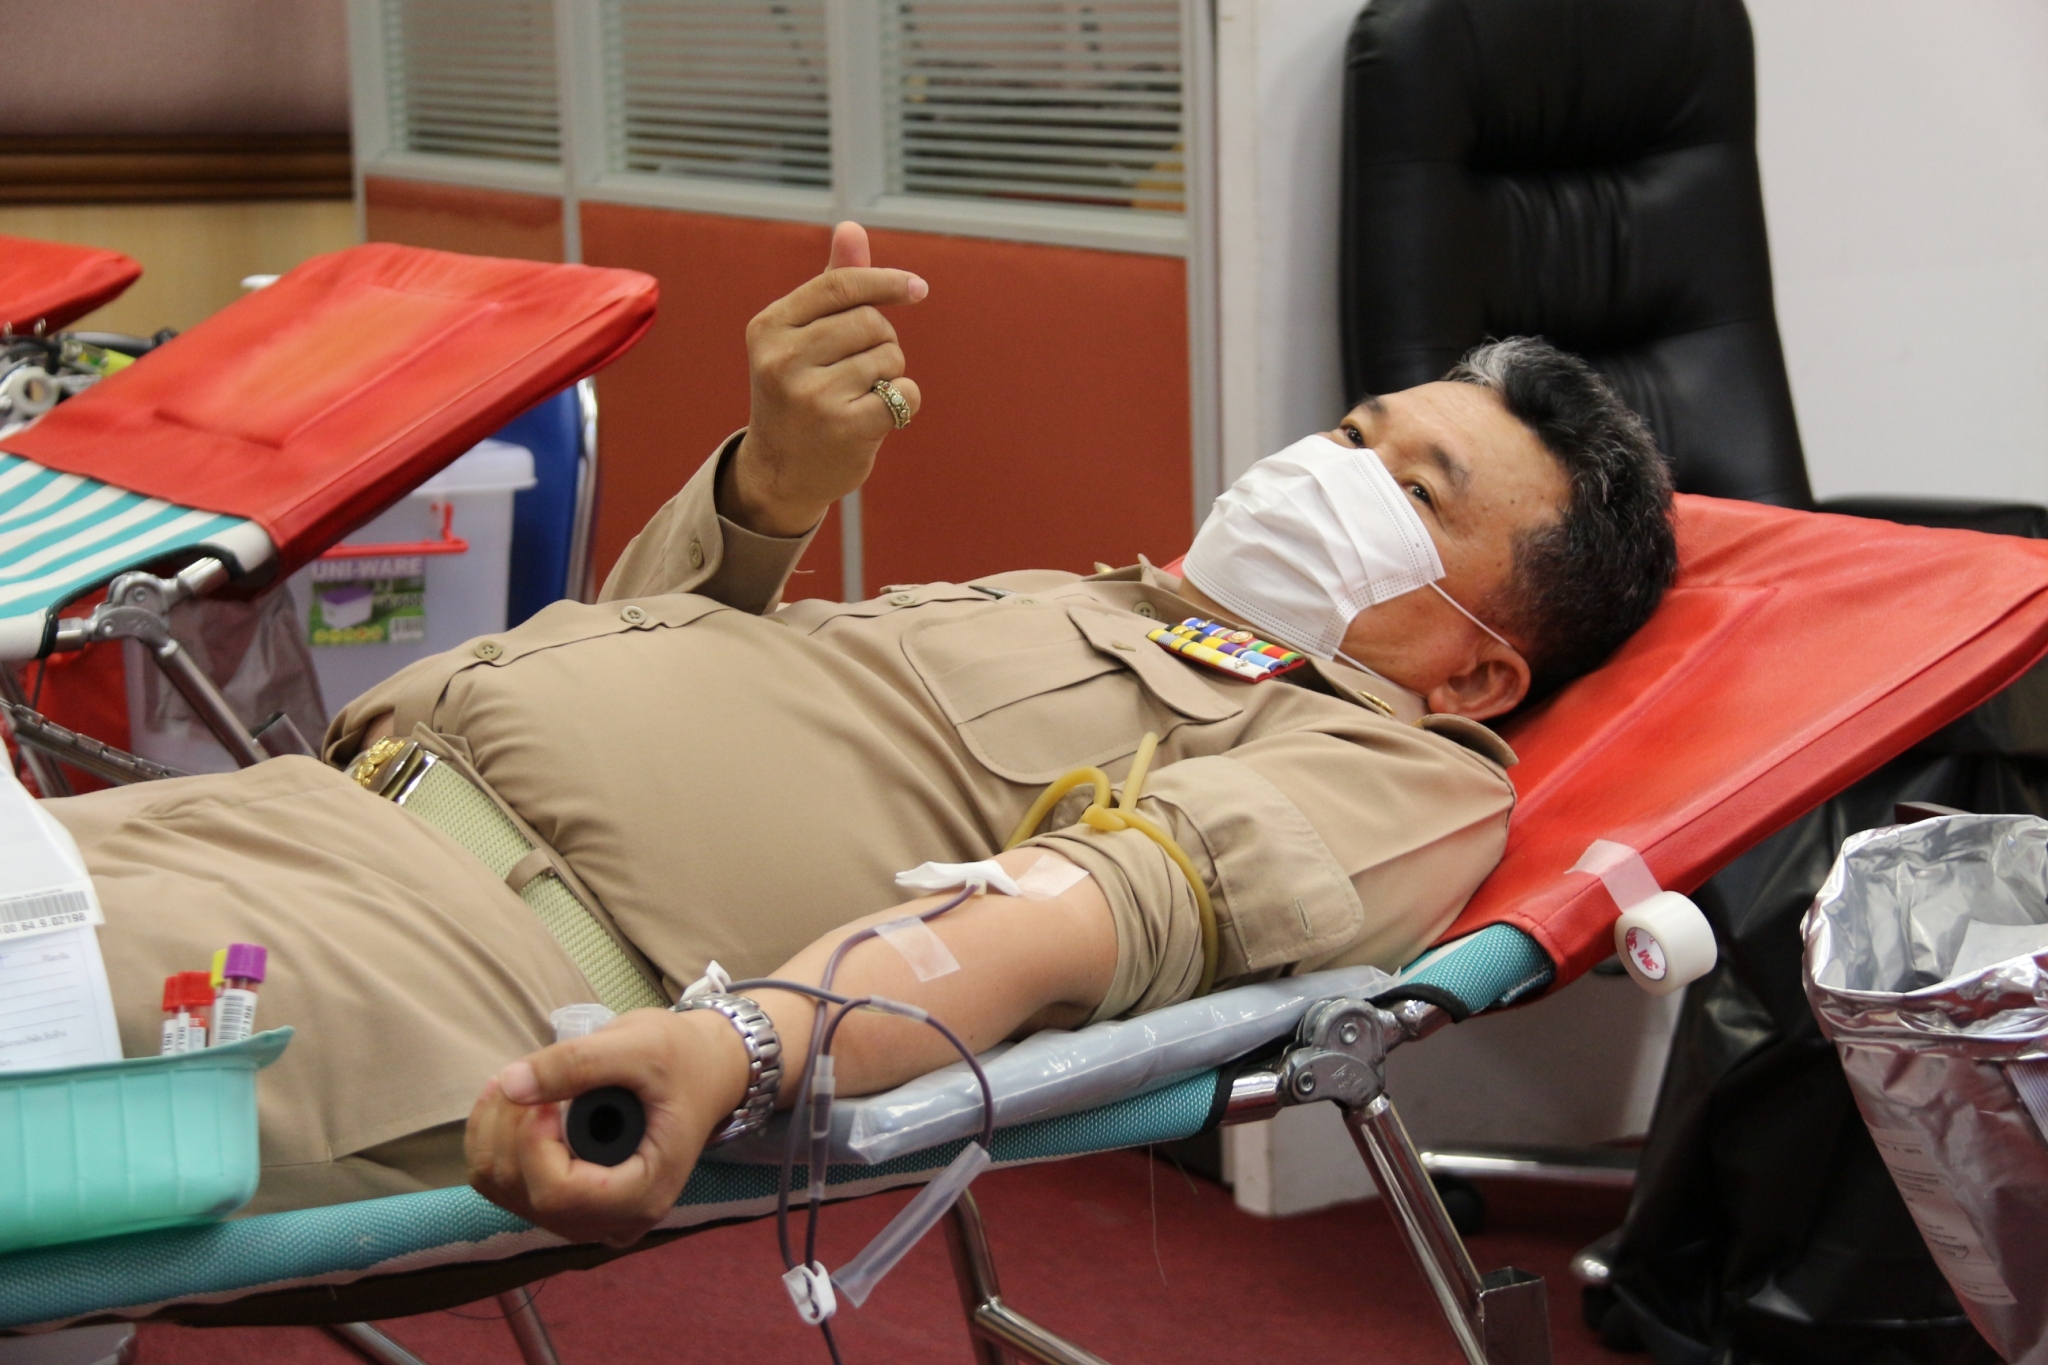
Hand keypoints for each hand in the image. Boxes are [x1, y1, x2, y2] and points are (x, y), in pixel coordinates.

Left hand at [465, 1007, 746, 1246]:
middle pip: (526, 1194)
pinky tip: (510, 1100)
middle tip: (530, 1074)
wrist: (704, 1072)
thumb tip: (510, 1084)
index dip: (534, 1144)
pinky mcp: (567, 1203)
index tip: (545, 1096)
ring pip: (504, 1190)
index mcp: (645, 1194)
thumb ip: (578, 1062)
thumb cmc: (683, 1059)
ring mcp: (587, 1218)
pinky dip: (492, 1139)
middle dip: (510, 1130)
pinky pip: (502, 1184)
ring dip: (494, 1131)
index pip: (560, 1194)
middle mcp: (614, 1221)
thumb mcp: (641, 1046)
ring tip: (518, 1081)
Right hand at [723, 222, 926, 536]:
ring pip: (889, 358)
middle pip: (871, 322)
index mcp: (769, 326)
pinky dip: (904, 402)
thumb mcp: (802, 337)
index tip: (917, 289)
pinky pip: (904, 394)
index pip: (840, 286)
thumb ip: (831, 284)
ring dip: (890, 374)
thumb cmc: (798, 392)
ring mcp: (811, 396)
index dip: (886, 282)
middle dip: (883, 341)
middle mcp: (782, 359)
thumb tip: (851, 226)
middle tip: (862, 368)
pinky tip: (879, 415)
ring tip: (861, 394)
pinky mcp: (842, 428)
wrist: (780, 472)